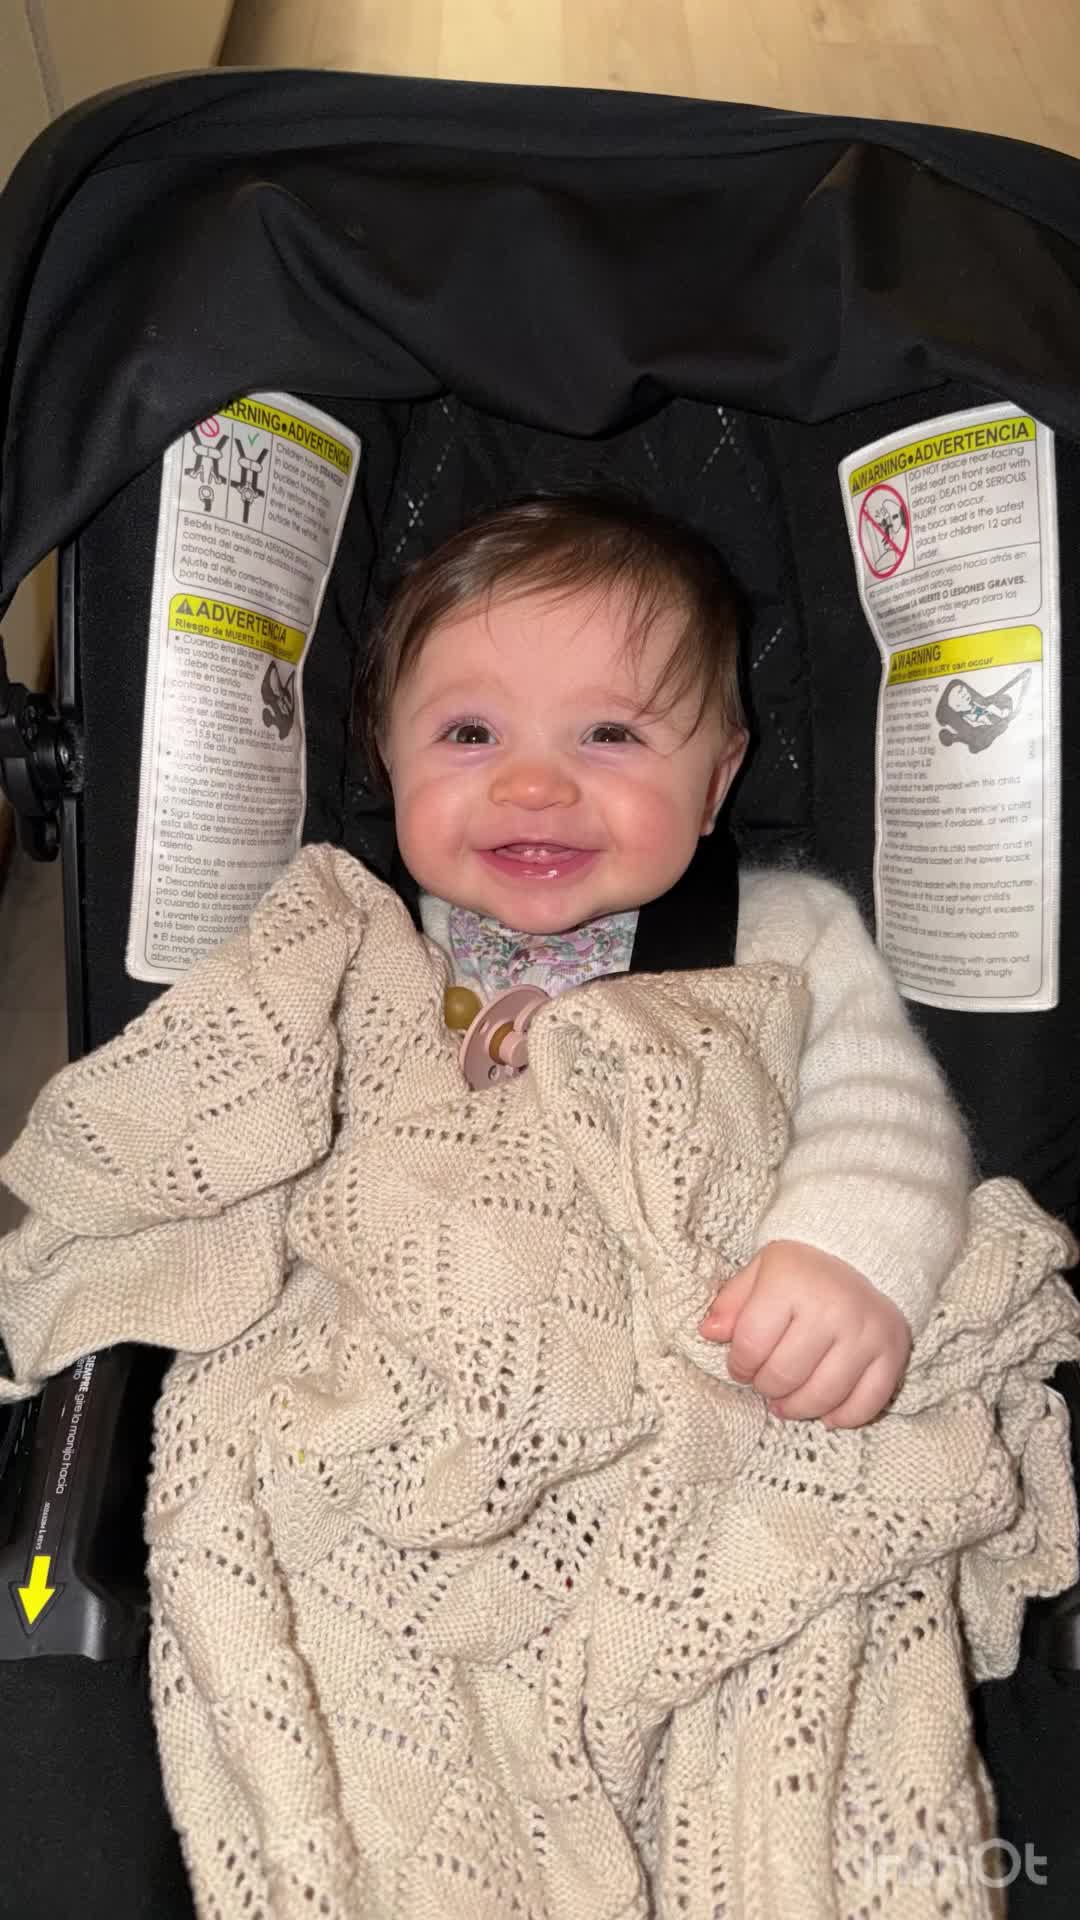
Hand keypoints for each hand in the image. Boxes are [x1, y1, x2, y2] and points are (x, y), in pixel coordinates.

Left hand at [698, 1241, 911, 1427]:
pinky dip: (841, 1417)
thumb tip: (709, 1333)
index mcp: (792, 1282)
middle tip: (765, 1382)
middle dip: (766, 1387)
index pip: (751, 1344)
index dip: (738, 1364)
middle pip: (784, 1375)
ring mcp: (865, 1334)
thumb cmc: (803, 1270)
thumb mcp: (760, 1272)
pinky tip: (825, 1411)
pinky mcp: (892, 1354)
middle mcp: (832, 1308)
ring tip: (786, 1402)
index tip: (741, 1365)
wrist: (865, 1256)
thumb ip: (732, 1302)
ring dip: (797, 1407)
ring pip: (822, 1396)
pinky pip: (865, 1404)